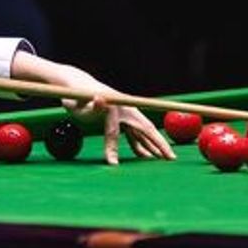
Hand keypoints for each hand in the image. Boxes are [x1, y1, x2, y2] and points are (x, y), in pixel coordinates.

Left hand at [11, 53, 175, 165]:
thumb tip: (101, 100)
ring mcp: (124, 112)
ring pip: (142, 132)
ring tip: (162, 160)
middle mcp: (124, 107)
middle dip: (159, 144)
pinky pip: (133, 133)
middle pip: (145, 128)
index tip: (113, 163)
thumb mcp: (79, 104)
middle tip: (172, 159)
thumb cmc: (76, 97)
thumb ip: (91, 106)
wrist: (76, 84)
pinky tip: (144, 155)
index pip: (120, 130)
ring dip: (151, 146)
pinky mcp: (120, 117)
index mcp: (116, 105)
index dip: (115, 147)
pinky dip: (140, 144)